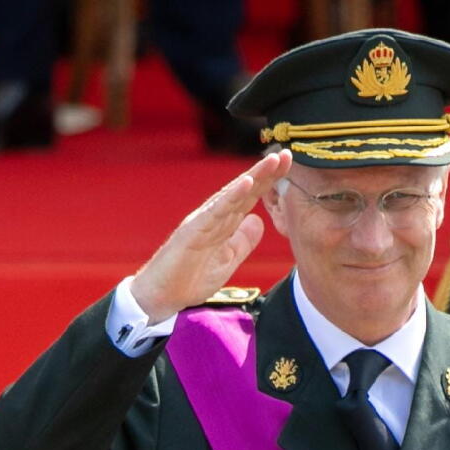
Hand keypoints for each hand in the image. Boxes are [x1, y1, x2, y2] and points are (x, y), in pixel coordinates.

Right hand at [129, 149, 292, 322]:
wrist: (162, 296)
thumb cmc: (190, 278)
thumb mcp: (227, 260)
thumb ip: (243, 241)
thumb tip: (259, 220)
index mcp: (224, 223)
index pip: (251, 198)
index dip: (270, 182)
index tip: (288, 165)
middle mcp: (214, 216)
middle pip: (244, 190)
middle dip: (266, 172)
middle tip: (286, 154)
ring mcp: (203, 221)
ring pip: (232, 194)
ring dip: (253, 176)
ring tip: (272, 161)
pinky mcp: (192, 230)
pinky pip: (214, 211)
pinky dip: (230, 196)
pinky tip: (246, 183)